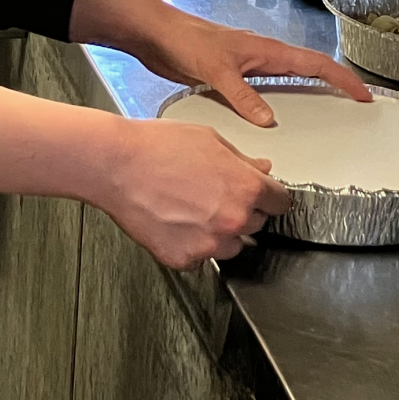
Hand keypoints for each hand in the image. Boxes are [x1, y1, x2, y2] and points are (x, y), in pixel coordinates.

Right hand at [96, 115, 289, 266]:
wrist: (116, 164)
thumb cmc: (157, 147)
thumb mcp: (211, 140)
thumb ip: (243, 161)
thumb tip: (261, 169)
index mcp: (246, 188)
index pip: (281, 203)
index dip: (270, 196)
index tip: (264, 197)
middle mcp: (233, 220)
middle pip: (257, 225)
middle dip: (242, 211)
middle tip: (214, 194)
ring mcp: (209, 244)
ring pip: (231, 246)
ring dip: (220, 233)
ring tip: (192, 209)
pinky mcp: (184, 259)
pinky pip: (200, 258)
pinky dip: (193, 245)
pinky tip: (177, 222)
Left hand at [134, 10, 370, 126]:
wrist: (157, 35)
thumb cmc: (186, 42)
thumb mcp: (217, 70)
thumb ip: (243, 96)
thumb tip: (269, 121)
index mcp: (268, 50)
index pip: (316, 64)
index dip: (343, 79)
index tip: (363, 94)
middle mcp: (263, 56)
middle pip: (309, 69)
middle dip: (335, 84)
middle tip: (354, 105)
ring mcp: (249, 65)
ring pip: (289, 79)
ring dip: (310, 92)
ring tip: (326, 114)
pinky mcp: (233, 76)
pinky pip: (266, 90)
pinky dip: (279, 102)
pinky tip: (274, 121)